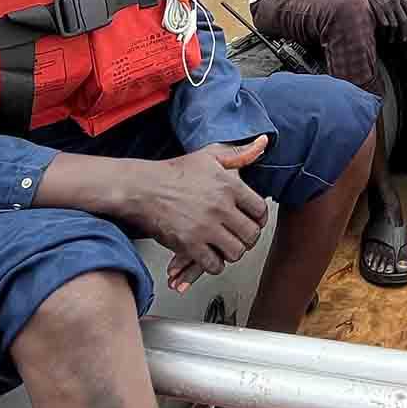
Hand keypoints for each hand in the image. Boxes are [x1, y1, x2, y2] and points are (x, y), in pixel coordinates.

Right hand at [126, 136, 270, 293]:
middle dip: (246, 238)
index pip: (260, 210)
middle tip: (238, 236)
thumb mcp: (210, 155)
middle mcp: (220, 206)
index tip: (251, 221)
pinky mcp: (189, 244)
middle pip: (251, 234)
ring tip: (224, 246)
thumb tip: (263, 142)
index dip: (258, 218)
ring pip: (236, 252)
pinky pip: (214, 264)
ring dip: (231, 252)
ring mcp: (205, 227)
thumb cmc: (175, 172)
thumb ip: (239, 153)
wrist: (142, 188)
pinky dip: (214, 264)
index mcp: (229, 185)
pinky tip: (209, 255)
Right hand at [357, 0, 406, 38]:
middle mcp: (395, 0)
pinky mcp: (377, 8)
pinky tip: (384, 35)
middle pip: (403, 20)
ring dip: (393, 35)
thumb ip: (400, 0)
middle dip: (404, 32)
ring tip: (392, 40)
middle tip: (403, 39)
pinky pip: (384, 24)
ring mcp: (386, 5)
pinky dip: (385, 31)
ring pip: (394, 24)